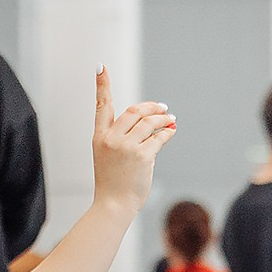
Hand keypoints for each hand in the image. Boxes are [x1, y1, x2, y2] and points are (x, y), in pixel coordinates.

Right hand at [91, 67, 175, 215]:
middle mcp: (111, 138)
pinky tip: (171, 131)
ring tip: (170, 120)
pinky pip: (159, 137)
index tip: (100, 67)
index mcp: (99, 137)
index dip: (102, 85)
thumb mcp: (109, 157)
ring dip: (163, 119)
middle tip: (163, 108)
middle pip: (134, 111)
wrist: (113, 205)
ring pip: (149, 122)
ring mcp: (126, 147)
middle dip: (150, 107)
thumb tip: (151, 124)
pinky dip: (167, 133)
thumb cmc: (112, 183)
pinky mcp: (142, 155)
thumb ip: (123, 138)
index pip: (101, 106)